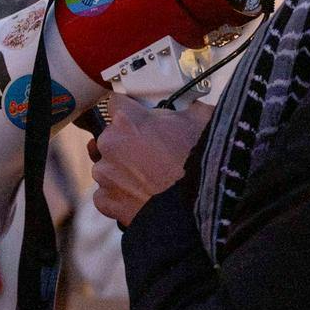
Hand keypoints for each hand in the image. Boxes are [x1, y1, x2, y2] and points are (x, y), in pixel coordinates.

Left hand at [88, 96, 210, 226]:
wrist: (204, 205)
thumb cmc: (203, 162)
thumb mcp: (200, 119)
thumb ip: (184, 108)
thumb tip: (190, 106)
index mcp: (127, 120)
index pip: (116, 104)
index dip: (131, 113)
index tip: (139, 120)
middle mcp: (110, 144)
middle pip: (111, 137)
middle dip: (127, 144)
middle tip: (152, 155)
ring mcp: (106, 174)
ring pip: (107, 167)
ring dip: (122, 172)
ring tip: (150, 181)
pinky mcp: (107, 201)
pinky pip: (107, 195)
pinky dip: (120, 197)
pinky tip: (141, 197)